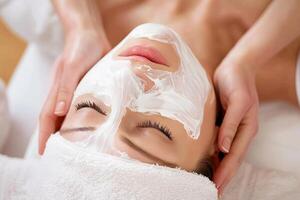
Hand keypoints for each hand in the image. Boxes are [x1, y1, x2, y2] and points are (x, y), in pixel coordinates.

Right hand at [39, 0, 110, 153]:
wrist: (91, 33)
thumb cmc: (81, 48)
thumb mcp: (73, 67)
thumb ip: (66, 88)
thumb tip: (58, 112)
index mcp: (58, 90)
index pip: (47, 117)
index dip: (45, 135)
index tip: (44, 152)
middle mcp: (65, 93)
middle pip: (56, 119)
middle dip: (55, 137)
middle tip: (61, 155)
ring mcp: (76, 91)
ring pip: (69, 114)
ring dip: (69, 130)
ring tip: (75, 147)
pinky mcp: (87, 87)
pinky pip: (82, 106)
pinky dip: (83, 118)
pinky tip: (91, 126)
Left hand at [213, 60, 258, 193]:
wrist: (235, 68)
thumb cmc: (236, 82)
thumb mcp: (236, 102)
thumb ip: (230, 125)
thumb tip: (223, 149)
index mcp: (246, 129)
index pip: (234, 157)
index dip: (225, 173)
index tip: (216, 187)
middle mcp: (239, 132)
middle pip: (230, 159)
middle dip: (222, 176)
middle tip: (211, 191)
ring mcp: (231, 128)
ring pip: (224, 153)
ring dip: (217, 167)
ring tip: (207, 181)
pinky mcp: (222, 122)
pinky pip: (218, 142)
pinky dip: (213, 153)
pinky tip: (205, 159)